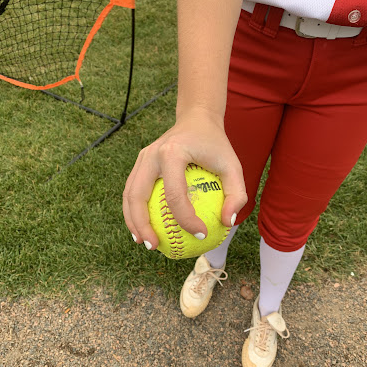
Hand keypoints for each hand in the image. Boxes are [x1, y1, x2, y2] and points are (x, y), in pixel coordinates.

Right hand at [123, 110, 247, 249]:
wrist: (196, 119)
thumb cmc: (216, 145)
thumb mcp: (234, 166)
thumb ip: (236, 194)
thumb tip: (227, 222)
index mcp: (173, 153)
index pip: (175, 194)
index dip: (186, 219)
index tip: (200, 234)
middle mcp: (152, 155)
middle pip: (138, 196)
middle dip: (142, 225)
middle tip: (154, 247)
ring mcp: (142, 158)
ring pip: (129, 195)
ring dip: (133, 221)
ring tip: (144, 243)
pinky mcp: (140, 163)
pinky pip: (133, 191)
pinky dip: (135, 212)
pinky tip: (145, 230)